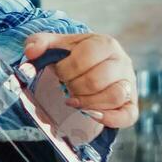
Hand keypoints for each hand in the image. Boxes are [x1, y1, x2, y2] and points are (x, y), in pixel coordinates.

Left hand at [23, 32, 138, 128]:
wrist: (94, 66)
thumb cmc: (75, 56)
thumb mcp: (57, 45)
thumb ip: (39, 42)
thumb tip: (31, 52)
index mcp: (105, 44)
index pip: (85, 57)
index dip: (66, 69)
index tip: (59, 72)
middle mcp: (122, 62)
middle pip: (96, 80)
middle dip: (74, 87)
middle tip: (66, 87)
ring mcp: (129, 83)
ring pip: (113, 96)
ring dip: (88, 103)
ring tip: (75, 100)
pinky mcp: (131, 104)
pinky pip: (128, 115)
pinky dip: (110, 119)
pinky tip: (91, 116)